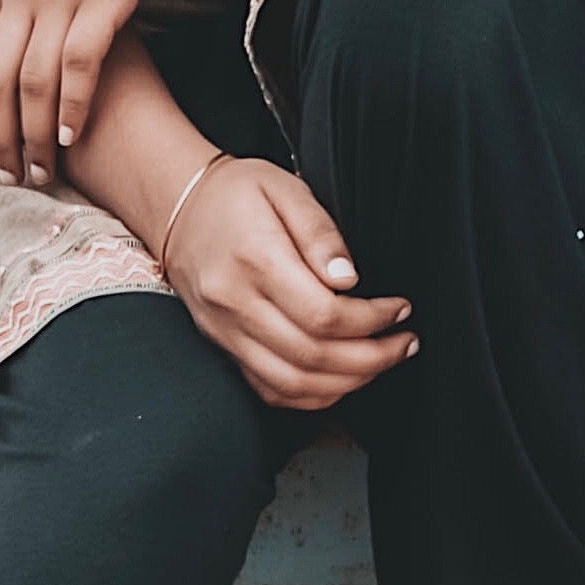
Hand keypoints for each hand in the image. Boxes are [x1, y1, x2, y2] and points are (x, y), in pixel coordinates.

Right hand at [166, 157, 408, 411]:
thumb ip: (321, 234)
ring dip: (346, 382)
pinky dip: (310, 394)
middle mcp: (235, 304)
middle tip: (405, 343)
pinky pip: (266, 388)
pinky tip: (342, 379)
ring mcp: (224, 330)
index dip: (372, 320)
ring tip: (383, 361)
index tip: (400, 309)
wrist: (178, 207)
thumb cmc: (237, 194)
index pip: (322, 314)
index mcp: (256, 262)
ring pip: (289, 382)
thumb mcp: (287, 190)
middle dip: (371, 357)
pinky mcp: (222, 343)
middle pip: (310, 356)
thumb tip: (348, 277)